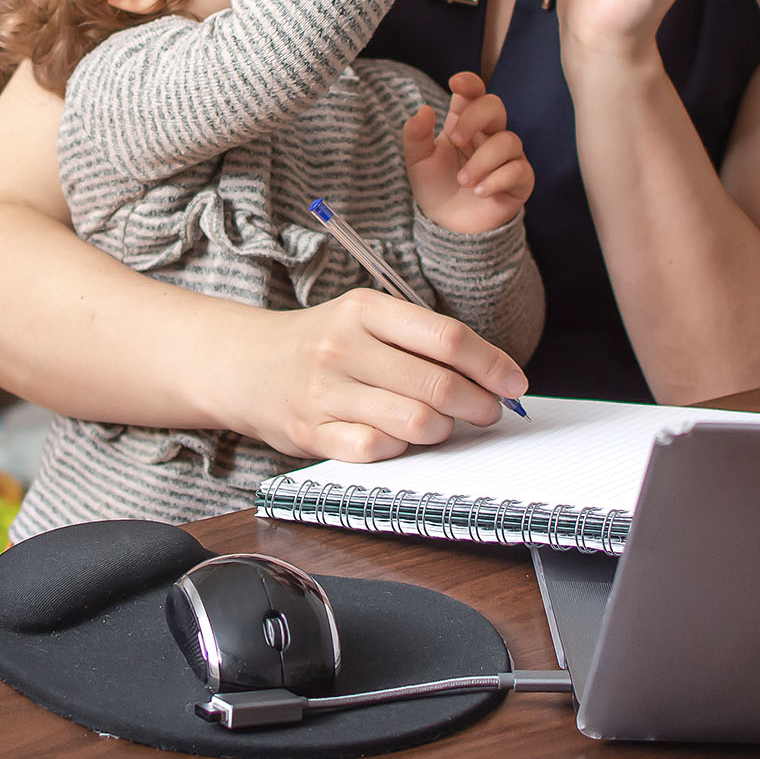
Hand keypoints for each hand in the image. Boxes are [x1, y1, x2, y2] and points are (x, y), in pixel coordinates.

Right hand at [226, 287, 529, 462]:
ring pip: (415, 423)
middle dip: (480, 404)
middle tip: (490, 411)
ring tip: (446, 425)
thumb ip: (420, 340)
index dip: (492, 365)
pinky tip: (403, 438)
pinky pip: (379, 449)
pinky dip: (403, 448)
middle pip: (438, 385)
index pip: (447, 338)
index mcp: (364, 308)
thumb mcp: (365, 319)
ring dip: (445, 430)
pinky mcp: (311, 432)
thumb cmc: (322, 343)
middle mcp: (343, 346)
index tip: (514, 383)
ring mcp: (325, 391)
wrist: (245, 365)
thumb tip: (492, 374)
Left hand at [403, 71, 531, 233]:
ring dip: (482, 160)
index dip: (470, 83)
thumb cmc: (436, 187)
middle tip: (455, 139)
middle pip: (495, 106)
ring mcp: (508, 156)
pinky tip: (479, 191)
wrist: (449, 225)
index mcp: (464, 123)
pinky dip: (497, 180)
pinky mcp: (520, 180)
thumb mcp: (418, 161)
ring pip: (508, 140)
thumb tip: (423, 109)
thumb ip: (415, 135)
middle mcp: (489, 134)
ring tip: (463, 181)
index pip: (474, 94)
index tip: (456, 83)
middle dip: (475, 117)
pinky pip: (519, 170)